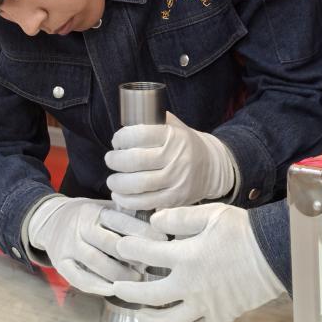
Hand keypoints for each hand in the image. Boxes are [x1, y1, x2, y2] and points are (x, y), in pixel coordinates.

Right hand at [25, 196, 149, 295]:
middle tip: (150, 265)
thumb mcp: (102, 206)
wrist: (48, 220)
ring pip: (95, 262)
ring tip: (136, 281)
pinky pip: (78, 278)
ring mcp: (67, 245)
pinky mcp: (59, 263)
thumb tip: (157, 219)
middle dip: (133, 256)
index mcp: (93, 211)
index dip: (142, 232)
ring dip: (118, 274)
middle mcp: (79, 227)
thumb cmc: (85, 215)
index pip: (120, 221)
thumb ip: (124, 213)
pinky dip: (97, 286)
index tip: (163, 241)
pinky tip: (113, 290)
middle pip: (109, 243)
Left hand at [104, 203, 285, 321]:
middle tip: (116, 289)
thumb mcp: (210, 214)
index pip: (148, 254)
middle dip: (130, 293)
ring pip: (171, 320)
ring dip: (152, 318)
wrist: (274, 253)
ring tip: (141, 314)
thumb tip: (155, 221)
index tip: (120, 246)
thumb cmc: (242, 230)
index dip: (130, 249)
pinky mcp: (222, 316)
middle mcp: (190, 285)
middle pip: (151, 296)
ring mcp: (206, 304)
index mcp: (186, 257)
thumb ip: (179, 217)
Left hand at [105, 112, 236, 210]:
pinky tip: (119, 195)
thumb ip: (153, 120)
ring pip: (138, 184)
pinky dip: (127, 200)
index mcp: (175, 136)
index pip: (141, 134)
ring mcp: (177, 181)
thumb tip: (125, 119)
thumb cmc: (184, 145)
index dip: (122, 138)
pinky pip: (145, 202)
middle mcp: (177, 158)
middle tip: (110, 160)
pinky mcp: (174, 200)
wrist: (212, 168)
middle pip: (136, 161)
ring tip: (112, 180)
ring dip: (117, 183)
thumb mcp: (175, 126)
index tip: (116, 141)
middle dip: (115, 161)